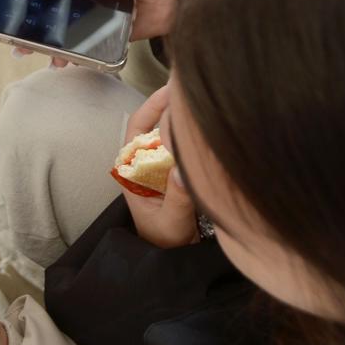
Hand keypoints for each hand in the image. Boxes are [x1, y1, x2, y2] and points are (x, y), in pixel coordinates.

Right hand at [14, 0, 176, 67]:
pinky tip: (66, 62)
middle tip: (21, 42)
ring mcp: (98, 16)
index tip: (19, 7)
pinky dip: (76, 55)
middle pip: (55, 12)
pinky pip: (88, 45)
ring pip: (68, 32)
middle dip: (37, 27)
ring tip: (45, 56)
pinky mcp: (110, 34)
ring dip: (53, 45)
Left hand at [122, 86, 197, 248]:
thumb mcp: (171, 222)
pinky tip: (210, 126)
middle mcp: (145, 164)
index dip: (151, 106)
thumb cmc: (164, 241)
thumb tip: (182, 171)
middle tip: (193, 87)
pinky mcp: (178, 172)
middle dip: (171, 104)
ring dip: (184, 117)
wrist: (170, 258)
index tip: (170, 91)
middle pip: (154, 124)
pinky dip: (194, 135)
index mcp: (133, 172)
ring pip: (170, 134)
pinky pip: (183, 147)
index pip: (136, 129)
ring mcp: (161, 167)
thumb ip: (178, 199)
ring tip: (204, 100)